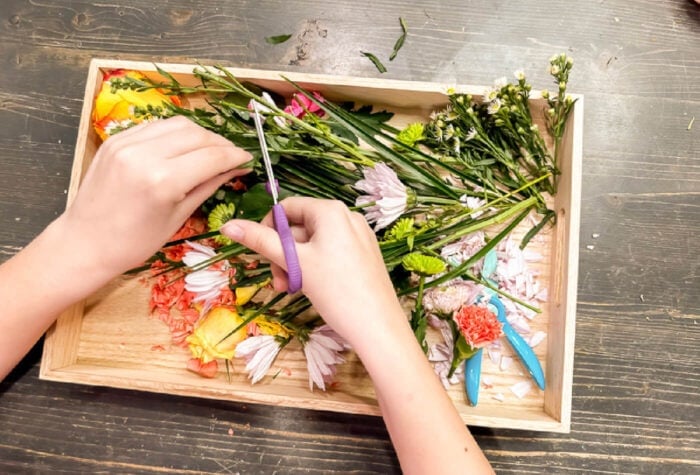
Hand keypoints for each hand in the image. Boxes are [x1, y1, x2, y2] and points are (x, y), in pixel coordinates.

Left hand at [59, 116, 251, 275]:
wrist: (86, 242)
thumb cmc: (135, 242)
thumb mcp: (178, 217)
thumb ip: (208, 185)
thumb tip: (236, 167)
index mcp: (163, 181)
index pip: (212, 156)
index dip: (235, 156)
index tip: (248, 158)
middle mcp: (144, 154)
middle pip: (198, 134)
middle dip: (221, 143)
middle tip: (232, 156)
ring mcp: (127, 143)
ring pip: (178, 124)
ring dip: (200, 134)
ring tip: (210, 150)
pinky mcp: (116, 139)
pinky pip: (156, 126)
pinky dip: (175, 133)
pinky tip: (183, 147)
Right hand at [221, 197, 492, 473]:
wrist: (377, 327)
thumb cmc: (335, 290)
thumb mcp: (294, 263)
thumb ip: (259, 241)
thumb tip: (228, 225)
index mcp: (331, 211)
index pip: (286, 208)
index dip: (267, 230)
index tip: (260, 256)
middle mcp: (347, 217)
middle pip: (299, 228)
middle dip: (282, 254)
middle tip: (277, 282)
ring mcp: (358, 237)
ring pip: (313, 244)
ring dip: (295, 265)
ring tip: (290, 290)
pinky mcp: (364, 256)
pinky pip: (330, 254)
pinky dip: (314, 269)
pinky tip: (311, 290)